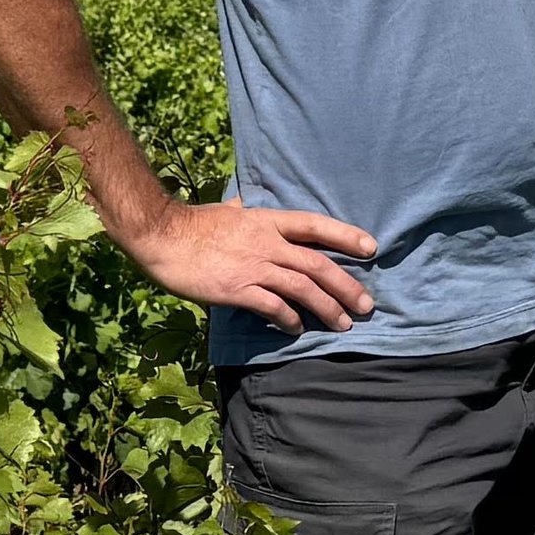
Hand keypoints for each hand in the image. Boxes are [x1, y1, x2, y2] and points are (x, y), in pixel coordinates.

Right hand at [119, 196, 381, 330]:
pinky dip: (289, 319)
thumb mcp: (229, 210)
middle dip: (346, 285)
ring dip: (327, 307)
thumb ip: (245, 211)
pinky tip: (298, 329)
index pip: (315, 225)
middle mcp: (267, 242)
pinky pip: (272, 306)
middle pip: (317, 263)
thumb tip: (247, 205)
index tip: (371, 248)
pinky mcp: (237, 289)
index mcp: (267, 221)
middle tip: (366, 305)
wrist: (162, 236)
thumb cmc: (194, 224)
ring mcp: (253, 266)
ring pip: (302, 287)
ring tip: (343, 324)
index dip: (346, 236)